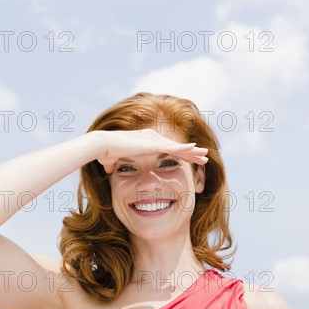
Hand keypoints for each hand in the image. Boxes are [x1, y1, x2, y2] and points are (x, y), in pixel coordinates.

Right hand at [93, 128, 208, 173]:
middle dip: (190, 153)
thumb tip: (109, 170)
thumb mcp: (113, 160)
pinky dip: (185, 150)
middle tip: (203, 157)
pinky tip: (196, 151)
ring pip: (178, 147)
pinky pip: (173, 148)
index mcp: (145, 141)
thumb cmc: (106, 152)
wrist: (102, 145)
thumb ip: (114, 164)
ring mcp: (154, 140)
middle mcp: (152, 138)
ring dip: (193, 152)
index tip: (189, 160)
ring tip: (205, 156)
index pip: (166, 149)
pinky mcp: (153, 144)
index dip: (179, 154)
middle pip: (176, 147)